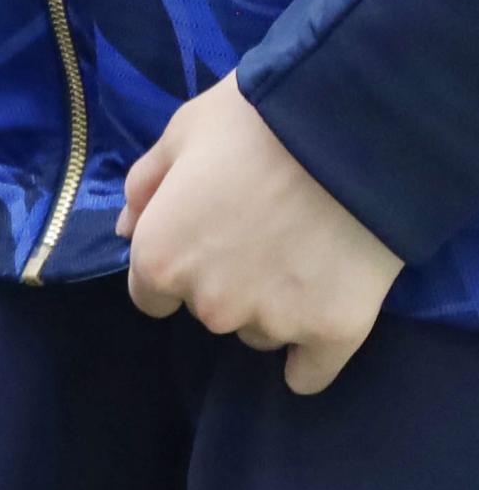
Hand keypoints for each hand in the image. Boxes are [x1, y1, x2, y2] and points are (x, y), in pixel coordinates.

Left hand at [119, 72, 401, 393]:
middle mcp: (206, 303)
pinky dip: (312, 358)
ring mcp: (269, 320)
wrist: (362, 121)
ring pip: (260, 331)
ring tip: (310, 252)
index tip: (213, 239)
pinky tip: (319, 331)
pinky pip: (309, 372)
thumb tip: (127, 228)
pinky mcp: (331, 329)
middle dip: (230, 279)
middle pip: (209, 311)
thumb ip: (146, 184)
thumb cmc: (262, 116)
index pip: (151, 293)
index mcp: (160, 259)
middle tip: (271, 231)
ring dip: (275, 305)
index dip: (180, 266)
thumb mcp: (185, 130)